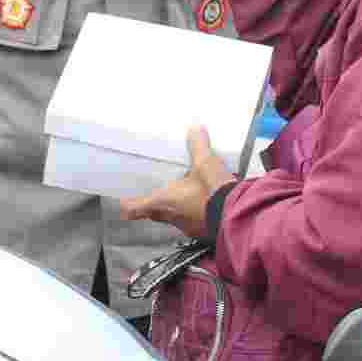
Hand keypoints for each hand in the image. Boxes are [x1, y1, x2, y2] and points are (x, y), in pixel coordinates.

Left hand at [120, 127, 236, 239]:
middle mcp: (173, 218)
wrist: (238, 216)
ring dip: (178, 208)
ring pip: (175, 218)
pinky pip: (194, 222)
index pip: (135, 209)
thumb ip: (198, 146)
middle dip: (155, 204)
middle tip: (156, 193)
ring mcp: (188, 227)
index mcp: (164, 202)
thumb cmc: (213, 192)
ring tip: (185, 193)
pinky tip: (206, 202)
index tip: (123, 204)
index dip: (128, 206)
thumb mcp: (205, 163)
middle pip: (155, 214)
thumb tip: (194, 128)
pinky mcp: (204, 232)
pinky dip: (196, 213)